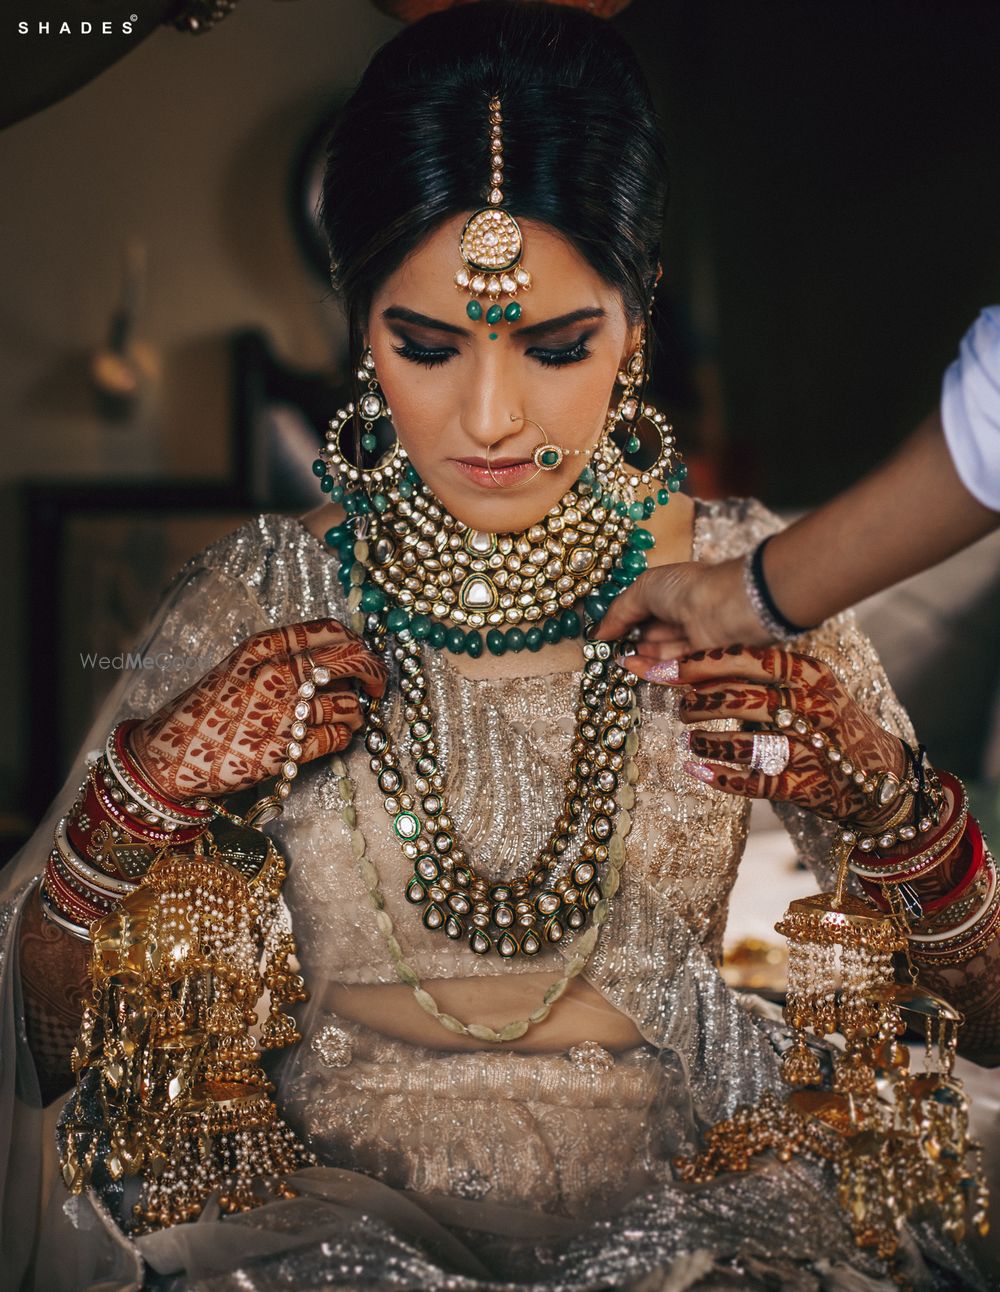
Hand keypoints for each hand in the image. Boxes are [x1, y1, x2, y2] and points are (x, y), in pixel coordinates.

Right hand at [128, 618, 386, 800]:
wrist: (167, 755)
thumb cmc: (205, 710)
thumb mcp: (238, 667)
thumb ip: (281, 657)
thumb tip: (336, 658)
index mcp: (263, 647)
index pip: (331, 631)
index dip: (356, 643)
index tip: (362, 655)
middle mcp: (276, 674)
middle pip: (351, 660)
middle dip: (373, 672)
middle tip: (375, 685)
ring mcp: (282, 713)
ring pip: (349, 703)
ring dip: (356, 711)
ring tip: (347, 716)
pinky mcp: (285, 750)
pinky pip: (337, 738)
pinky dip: (343, 737)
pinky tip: (333, 736)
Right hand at [597, 558, 772, 655]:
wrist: (723, 609)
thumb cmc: (684, 588)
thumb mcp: (642, 589)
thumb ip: (619, 612)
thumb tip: (598, 632)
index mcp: (675, 588)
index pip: (647, 605)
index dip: (626, 617)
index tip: (607, 629)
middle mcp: (687, 610)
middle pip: (655, 630)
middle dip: (631, 638)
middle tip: (608, 647)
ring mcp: (695, 635)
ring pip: (663, 650)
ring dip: (638, 655)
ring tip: (615, 657)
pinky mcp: (702, 660)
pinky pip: (673, 666)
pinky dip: (650, 667)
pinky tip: (630, 665)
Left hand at [628, 644, 905, 826]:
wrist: (879, 774)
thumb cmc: (832, 722)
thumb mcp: (813, 685)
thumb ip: (767, 673)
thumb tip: (700, 667)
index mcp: (810, 674)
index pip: (745, 661)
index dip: (698, 665)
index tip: (662, 670)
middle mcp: (811, 708)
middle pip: (739, 699)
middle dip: (699, 704)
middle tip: (681, 709)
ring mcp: (809, 748)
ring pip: (742, 742)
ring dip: (706, 741)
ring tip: (691, 740)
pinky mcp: (805, 785)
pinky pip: (751, 781)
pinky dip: (718, 775)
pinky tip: (697, 769)